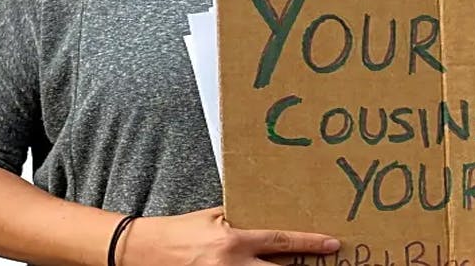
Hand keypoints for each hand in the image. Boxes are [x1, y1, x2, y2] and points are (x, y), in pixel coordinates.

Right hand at [117, 207, 339, 265]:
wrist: (143, 250)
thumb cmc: (179, 231)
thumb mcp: (213, 217)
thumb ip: (240, 218)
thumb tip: (269, 215)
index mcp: (233, 241)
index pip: (280, 241)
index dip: (309, 243)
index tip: (332, 244)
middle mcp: (231, 265)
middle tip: (328, 264)